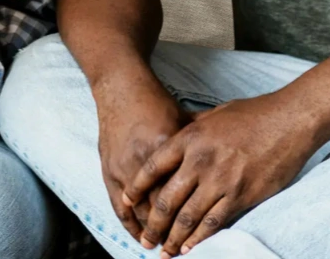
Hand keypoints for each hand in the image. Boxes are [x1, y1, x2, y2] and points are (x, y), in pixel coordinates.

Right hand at [94, 71, 192, 242]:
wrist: (121, 87)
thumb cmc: (157, 103)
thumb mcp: (183, 123)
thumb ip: (198, 150)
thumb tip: (222, 168)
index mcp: (165, 146)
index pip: (180, 192)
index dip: (189, 218)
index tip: (199, 237)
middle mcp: (142, 159)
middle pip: (159, 208)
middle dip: (170, 233)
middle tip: (179, 251)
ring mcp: (122, 165)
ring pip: (138, 211)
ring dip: (149, 233)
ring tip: (161, 250)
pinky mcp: (108, 167)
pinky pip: (118, 203)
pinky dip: (128, 223)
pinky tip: (138, 236)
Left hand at [123, 93, 316, 256]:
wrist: (288, 121)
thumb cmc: (251, 114)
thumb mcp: (213, 115)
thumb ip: (192, 128)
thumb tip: (176, 134)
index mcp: (190, 138)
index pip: (154, 167)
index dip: (138, 186)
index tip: (127, 200)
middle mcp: (200, 161)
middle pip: (167, 198)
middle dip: (153, 223)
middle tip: (144, 239)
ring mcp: (221, 180)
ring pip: (189, 216)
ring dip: (174, 238)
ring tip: (163, 252)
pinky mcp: (242, 196)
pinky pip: (216, 223)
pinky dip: (200, 239)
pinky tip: (190, 249)